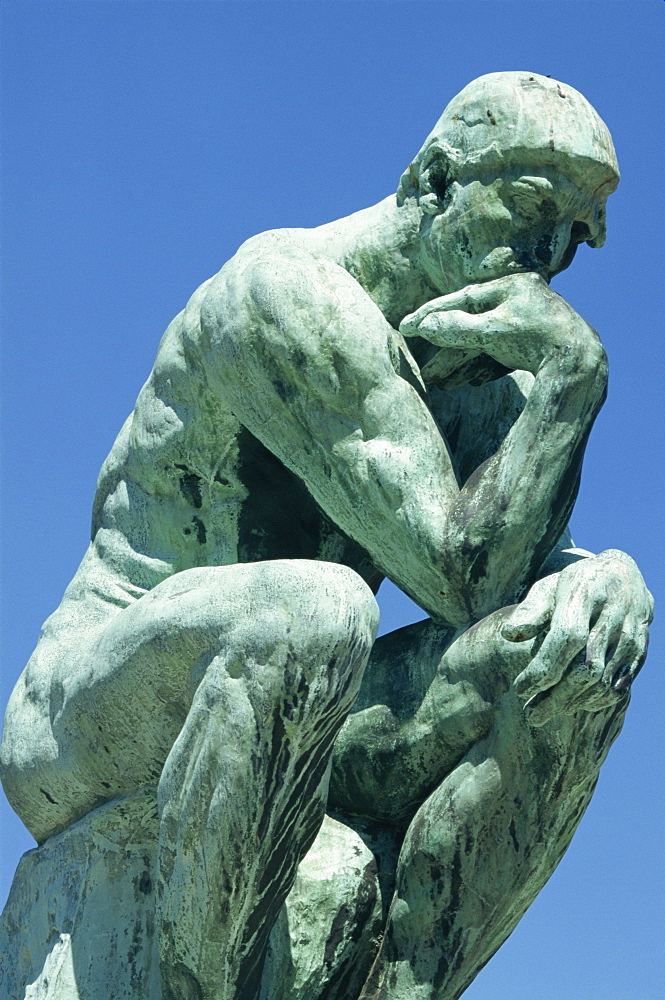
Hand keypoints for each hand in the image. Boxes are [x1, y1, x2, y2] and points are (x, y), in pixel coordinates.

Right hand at [399, 273, 605, 375]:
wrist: (581, 364)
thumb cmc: (538, 340)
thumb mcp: (492, 332)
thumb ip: (458, 328)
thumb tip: (425, 327)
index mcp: (511, 286)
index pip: (461, 299)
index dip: (430, 314)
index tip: (405, 327)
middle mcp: (519, 301)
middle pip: (470, 324)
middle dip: (445, 349)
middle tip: (420, 366)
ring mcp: (527, 324)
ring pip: (483, 342)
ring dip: (460, 363)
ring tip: (439, 383)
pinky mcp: (534, 346)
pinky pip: (499, 355)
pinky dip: (482, 368)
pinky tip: (467, 383)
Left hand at [501, 551, 652, 725]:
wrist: (623, 574)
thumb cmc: (576, 584)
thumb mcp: (549, 587)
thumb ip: (530, 611)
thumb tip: (508, 634)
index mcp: (585, 594)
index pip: (566, 639)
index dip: (543, 669)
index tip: (520, 689)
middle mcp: (612, 615)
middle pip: (586, 669)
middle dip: (556, 698)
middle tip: (530, 715)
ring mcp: (630, 635)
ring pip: (603, 682)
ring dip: (572, 703)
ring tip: (545, 710)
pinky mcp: (640, 651)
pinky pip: (620, 686)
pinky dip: (595, 701)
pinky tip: (574, 704)